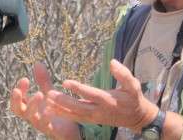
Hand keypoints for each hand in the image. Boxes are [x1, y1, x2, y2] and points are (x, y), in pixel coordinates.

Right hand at [9, 63, 80, 139]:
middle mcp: (31, 115)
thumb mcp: (48, 93)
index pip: (17, 98)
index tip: (25, 79)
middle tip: (18, 90)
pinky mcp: (50, 128)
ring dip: (32, 105)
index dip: (18, 89)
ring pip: (30, 116)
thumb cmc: (54, 110)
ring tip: (39, 94)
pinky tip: (50, 108)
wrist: (67, 128)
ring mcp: (39, 123)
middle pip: (16, 109)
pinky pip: (44, 124)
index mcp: (29, 106)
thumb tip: (37, 63)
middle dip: (15, 100)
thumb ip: (42, 80)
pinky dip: (46, 116)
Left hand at [45, 59, 159, 132]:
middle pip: (79, 107)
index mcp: (109, 100)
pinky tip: (51, 108)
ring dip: (59, 108)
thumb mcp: (133, 85)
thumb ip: (123, 73)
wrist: (136, 117)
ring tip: (46, 100)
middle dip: (63, 101)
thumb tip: (112, 62)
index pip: (91, 94)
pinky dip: (63, 114)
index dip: (78, 89)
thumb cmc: (133, 98)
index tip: (65, 82)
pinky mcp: (91, 120)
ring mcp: (95, 117)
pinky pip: (75, 118)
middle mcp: (100, 111)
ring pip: (75, 115)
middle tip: (48, 93)